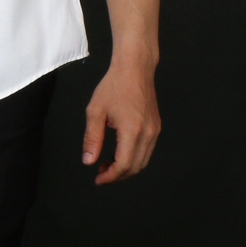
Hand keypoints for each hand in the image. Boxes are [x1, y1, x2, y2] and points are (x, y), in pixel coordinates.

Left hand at [82, 57, 160, 184]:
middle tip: (101, 174)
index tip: (98, 179)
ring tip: (108, 165)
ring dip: (127, 168)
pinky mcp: (156, 127)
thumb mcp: (96, 110)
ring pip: (143, 161)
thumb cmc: (114, 85)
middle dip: (118, 175)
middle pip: (136, 167)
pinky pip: (147, 150)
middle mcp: (148, 133)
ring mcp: (155, 131)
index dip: (111, 176)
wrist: (135, 67)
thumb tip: (89, 161)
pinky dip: (135, 158)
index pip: (124, 165)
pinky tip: (121, 152)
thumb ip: (92, 138)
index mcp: (132, 130)